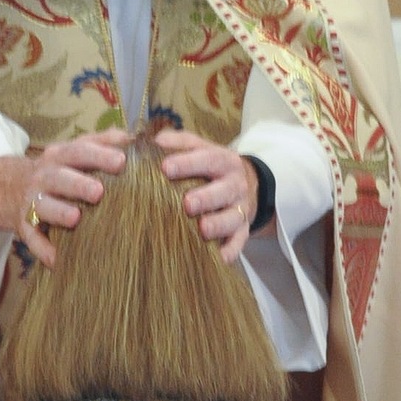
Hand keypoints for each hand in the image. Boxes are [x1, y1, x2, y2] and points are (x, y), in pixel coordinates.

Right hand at [0, 134, 129, 268]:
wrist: (7, 188)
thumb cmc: (55, 170)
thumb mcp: (72, 150)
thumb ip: (100, 142)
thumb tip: (128, 137)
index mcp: (59, 156)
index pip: (79, 151)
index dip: (99, 155)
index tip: (121, 161)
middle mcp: (44, 177)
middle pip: (60, 178)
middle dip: (78, 184)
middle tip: (99, 191)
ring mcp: (32, 201)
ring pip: (43, 206)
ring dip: (58, 212)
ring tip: (75, 219)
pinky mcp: (24, 226)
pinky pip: (32, 239)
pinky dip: (43, 250)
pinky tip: (57, 261)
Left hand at [153, 128, 257, 262]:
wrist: (247, 183)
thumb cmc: (210, 167)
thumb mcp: (199, 148)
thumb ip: (178, 143)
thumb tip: (154, 142)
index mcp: (222, 161)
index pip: (207, 158)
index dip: (187, 163)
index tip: (165, 168)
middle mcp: (234, 184)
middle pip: (223, 190)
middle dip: (206, 197)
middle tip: (187, 204)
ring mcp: (240, 209)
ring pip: (233, 217)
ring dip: (218, 224)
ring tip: (203, 229)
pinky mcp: (242, 230)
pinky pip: (239, 242)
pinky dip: (231, 250)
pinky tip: (220, 258)